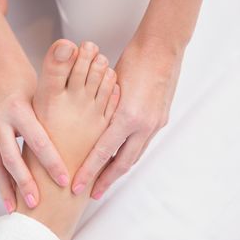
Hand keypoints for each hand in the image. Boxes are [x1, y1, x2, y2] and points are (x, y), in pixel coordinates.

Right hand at [0, 51, 69, 211]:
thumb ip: (52, 116)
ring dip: (5, 188)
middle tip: (37, 204)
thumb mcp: (40, 91)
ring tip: (15, 209)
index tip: (65, 180)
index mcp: (17, 107)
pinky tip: (6, 193)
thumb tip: (78, 140)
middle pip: (10, 158)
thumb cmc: (23, 76)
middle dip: (24, 184)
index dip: (52, 162)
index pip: (38, 140)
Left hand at [72, 37, 182, 198]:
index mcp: (128, 117)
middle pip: (123, 164)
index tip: (77, 185)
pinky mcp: (161, 119)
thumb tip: (86, 126)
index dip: (89, 171)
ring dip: (120, 169)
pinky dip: (130, 152)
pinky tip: (120, 155)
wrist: (163, 46)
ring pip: (135, 155)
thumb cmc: (134, 58)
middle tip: (92, 193)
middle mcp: (145, 125)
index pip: (104, 152)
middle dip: (107, 181)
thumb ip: (102, 108)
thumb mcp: (111, 84)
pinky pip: (143, 143)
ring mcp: (155, 123)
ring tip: (105, 179)